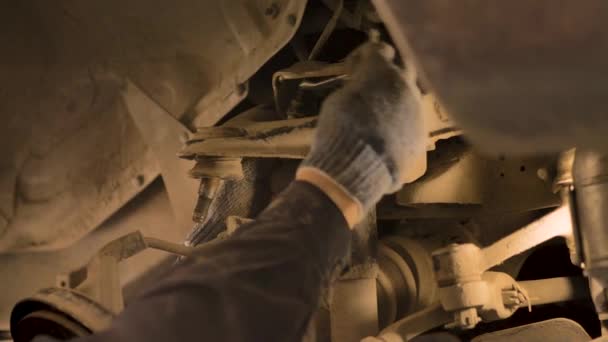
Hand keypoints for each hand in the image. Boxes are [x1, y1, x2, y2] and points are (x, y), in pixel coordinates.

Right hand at [296, 40, 424, 226]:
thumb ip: (355, 88)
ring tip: (381, 113)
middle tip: (375, 83)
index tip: (354, 67)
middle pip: (404, 68)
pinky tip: (387, 136)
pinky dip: (400, 124)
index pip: (379, 50)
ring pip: (410, 97)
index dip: (365, 55)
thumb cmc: (340, 128)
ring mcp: (417, 111)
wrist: (358, 165)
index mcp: (381, 71)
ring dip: (397, 100)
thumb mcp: (337, 100)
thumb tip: (360, 87)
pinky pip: (411, 123)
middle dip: (390, 72)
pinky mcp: (420, 135)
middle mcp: (405, 85)